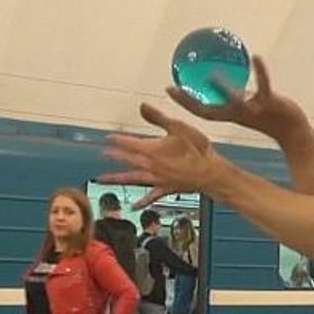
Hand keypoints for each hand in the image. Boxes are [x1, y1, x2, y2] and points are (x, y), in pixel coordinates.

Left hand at [102, 103, 227, 208]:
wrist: (210, 173)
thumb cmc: (197, 149)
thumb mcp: (177, 127)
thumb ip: (157, 117)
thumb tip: (142, 106)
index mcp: (151, 149)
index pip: (129, 142)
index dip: (117, 139)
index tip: (108, 137)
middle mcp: (150, 165)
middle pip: (128, 159)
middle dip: (116, 155)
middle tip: (104, 153)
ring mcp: (157, 178)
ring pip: (132, 177)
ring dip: (117, 177)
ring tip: (103, 179)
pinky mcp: (165, 188)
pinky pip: (149, 196)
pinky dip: (141, 201)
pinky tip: (133, 206)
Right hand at [167, 55, 308, 141]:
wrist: (291, 129)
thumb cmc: (266, 115)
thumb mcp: (247, 104)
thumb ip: (233, 94)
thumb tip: (221, 78)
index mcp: (229, 114)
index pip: (201, 110)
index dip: (184, 101)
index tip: (168, 88)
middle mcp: (236, 114)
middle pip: (208, 110)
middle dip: (188, 101)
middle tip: (174, 88)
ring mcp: (252, 110)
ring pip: (234, 100)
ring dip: (222, 90)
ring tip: (210, 77)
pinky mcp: (269, 103)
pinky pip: (263, 85)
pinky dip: (260, 71)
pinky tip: (256, 56)